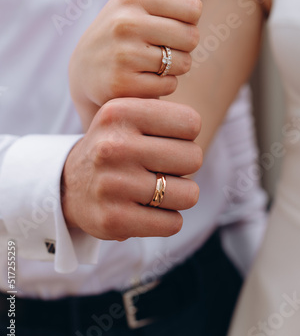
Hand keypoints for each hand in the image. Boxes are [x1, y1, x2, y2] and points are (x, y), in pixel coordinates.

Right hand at [61, 98, 201, 239]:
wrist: (69, 186)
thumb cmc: (115, 147)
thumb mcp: (129, 116)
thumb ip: (165, 114)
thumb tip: (194, 126)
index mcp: (120, 112)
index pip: (190, 122)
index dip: (185, 136)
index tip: (166, 141)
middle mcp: (113, 145)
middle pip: (193, 157)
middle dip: (184, 166)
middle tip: (162, 168)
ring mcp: (112, 184)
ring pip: (188, 194)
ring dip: (179, 195)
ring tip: (156, 190)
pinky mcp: (113, 220)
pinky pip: (173, 223)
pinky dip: (167, 220)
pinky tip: (147, 211)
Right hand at [69, 0, 201, 129]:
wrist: (86, 71)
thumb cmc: (125, 30)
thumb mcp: (144, 0)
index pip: (194, 8)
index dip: (188, 21)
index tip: (168, 25)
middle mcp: (125, 22)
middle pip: (192, 37)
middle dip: (183, 47)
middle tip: (161, 48)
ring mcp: (122, 54)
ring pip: (183, 63)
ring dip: (175, 68)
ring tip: (151, 64)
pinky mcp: (121, 84)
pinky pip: (168, 86)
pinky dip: (162, 87)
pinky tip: (143, 80)